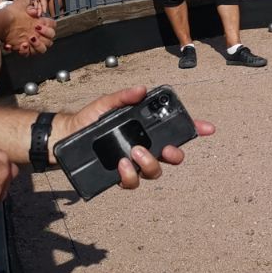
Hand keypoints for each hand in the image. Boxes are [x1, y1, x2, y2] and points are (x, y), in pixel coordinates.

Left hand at [4, 4, 54, 54]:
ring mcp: (30, 42)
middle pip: (50, 39)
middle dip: (46, 34)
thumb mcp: (21, 3)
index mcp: (40, 23)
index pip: (52, 26)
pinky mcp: (22, 48)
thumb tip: (34, 11)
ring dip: (39, 45)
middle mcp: (37, 34)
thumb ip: (29, 3)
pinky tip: (21, 45)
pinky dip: (26, 50)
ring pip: (43, 49)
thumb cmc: (11, 12)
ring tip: (30, 39)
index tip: (40, 23)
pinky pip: (29, 53)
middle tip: (36, 30)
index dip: (49, 26)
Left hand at [53, 87, 216, 187]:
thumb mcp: (105, 104)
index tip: (207, 128)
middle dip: (174, 155)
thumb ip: (123, 97)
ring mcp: (133, 164)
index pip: (175, 130)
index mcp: (145, 130)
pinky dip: (129, 175)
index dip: (194, 129)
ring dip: (149, 164)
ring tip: (133, 154)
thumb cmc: (86, 120)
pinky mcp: (119, 176)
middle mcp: (144, 148)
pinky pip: (132, 182)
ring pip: (154, 172)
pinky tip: (120, 164)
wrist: (64, 138)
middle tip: (164, 149)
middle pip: (171, 157)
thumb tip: (141, 90)